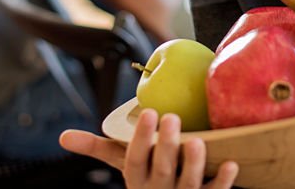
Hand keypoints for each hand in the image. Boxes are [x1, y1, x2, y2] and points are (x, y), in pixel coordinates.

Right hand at [59, 109, 238, 188]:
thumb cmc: (148, 180)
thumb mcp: (125, 166)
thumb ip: (99, 149)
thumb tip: (62, 137)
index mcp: (136, 180)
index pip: (134, 160)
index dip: (140, 139)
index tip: (149, 112)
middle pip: (162, 170)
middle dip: (166, 146)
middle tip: (172, 117)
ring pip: (188, 184)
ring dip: (194, 164)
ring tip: (198, 141)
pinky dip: (223, 181)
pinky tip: (231, 163)